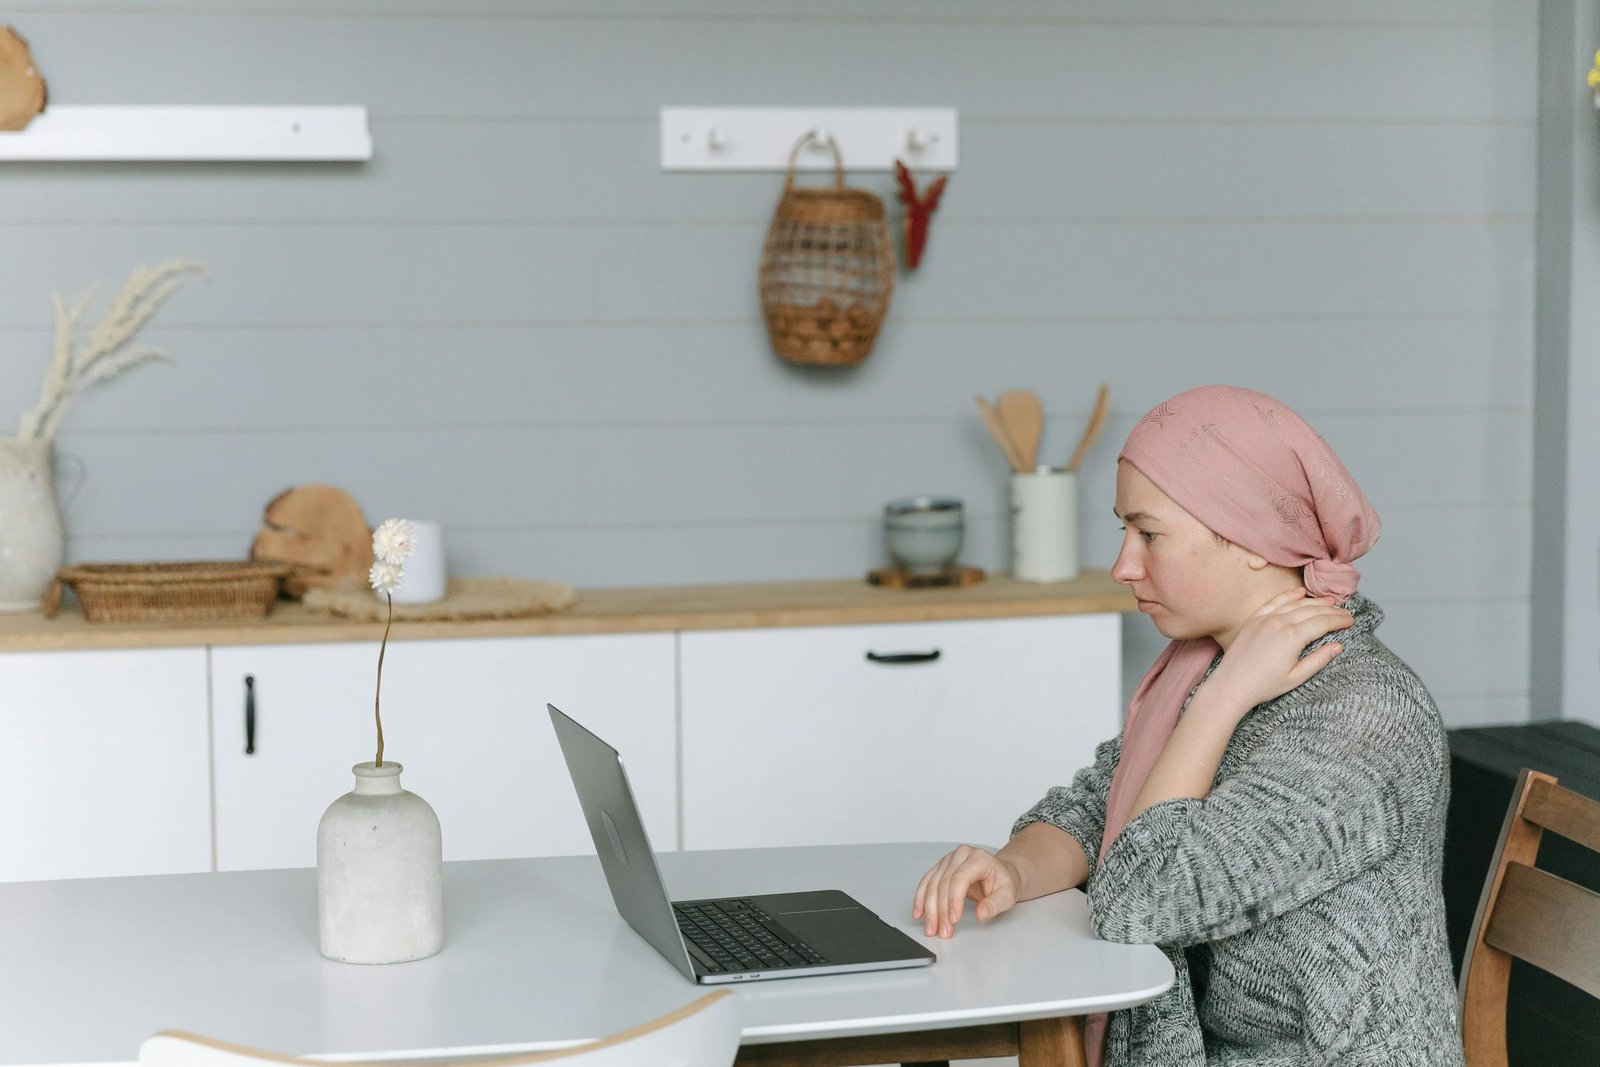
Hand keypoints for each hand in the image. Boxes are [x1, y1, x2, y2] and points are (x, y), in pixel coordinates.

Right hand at [911, 844, 1020, 938]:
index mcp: (978, 858)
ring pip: (932, 884)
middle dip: (940, 910)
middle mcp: (961, 855)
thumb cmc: (1004, 882)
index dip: (953, 900)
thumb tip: (981, 914)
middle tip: (942, 930)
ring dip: (929, 909)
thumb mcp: (1007, 895)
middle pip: (943, 883)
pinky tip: (919, 913)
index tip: (953, 919)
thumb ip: (995, 905)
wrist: (1001, 874)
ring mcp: (949, 860)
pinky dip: (921, 899)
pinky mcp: (941, 868)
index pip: (960, 878)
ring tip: (931, 928)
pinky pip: (927, 883)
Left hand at [1206, 587, 1352, 711]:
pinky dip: (1289, 595)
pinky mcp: (1254, 619)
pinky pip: (1275, 602)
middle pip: (1312, 610)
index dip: (1339, 620)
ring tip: (1329, 602)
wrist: (1231, 685)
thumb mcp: (1296, 677)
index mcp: (1292, 637)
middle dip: (1331, 611)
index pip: (1323, 622)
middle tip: (1345, 612)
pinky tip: (1300, 592)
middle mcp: (1279, 622)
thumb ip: (1318, 660)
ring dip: (1314, 601)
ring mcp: (1265, 619)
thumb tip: (1338, 646)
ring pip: (1295, 603)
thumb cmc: (1263, 685)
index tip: (1351, 620)